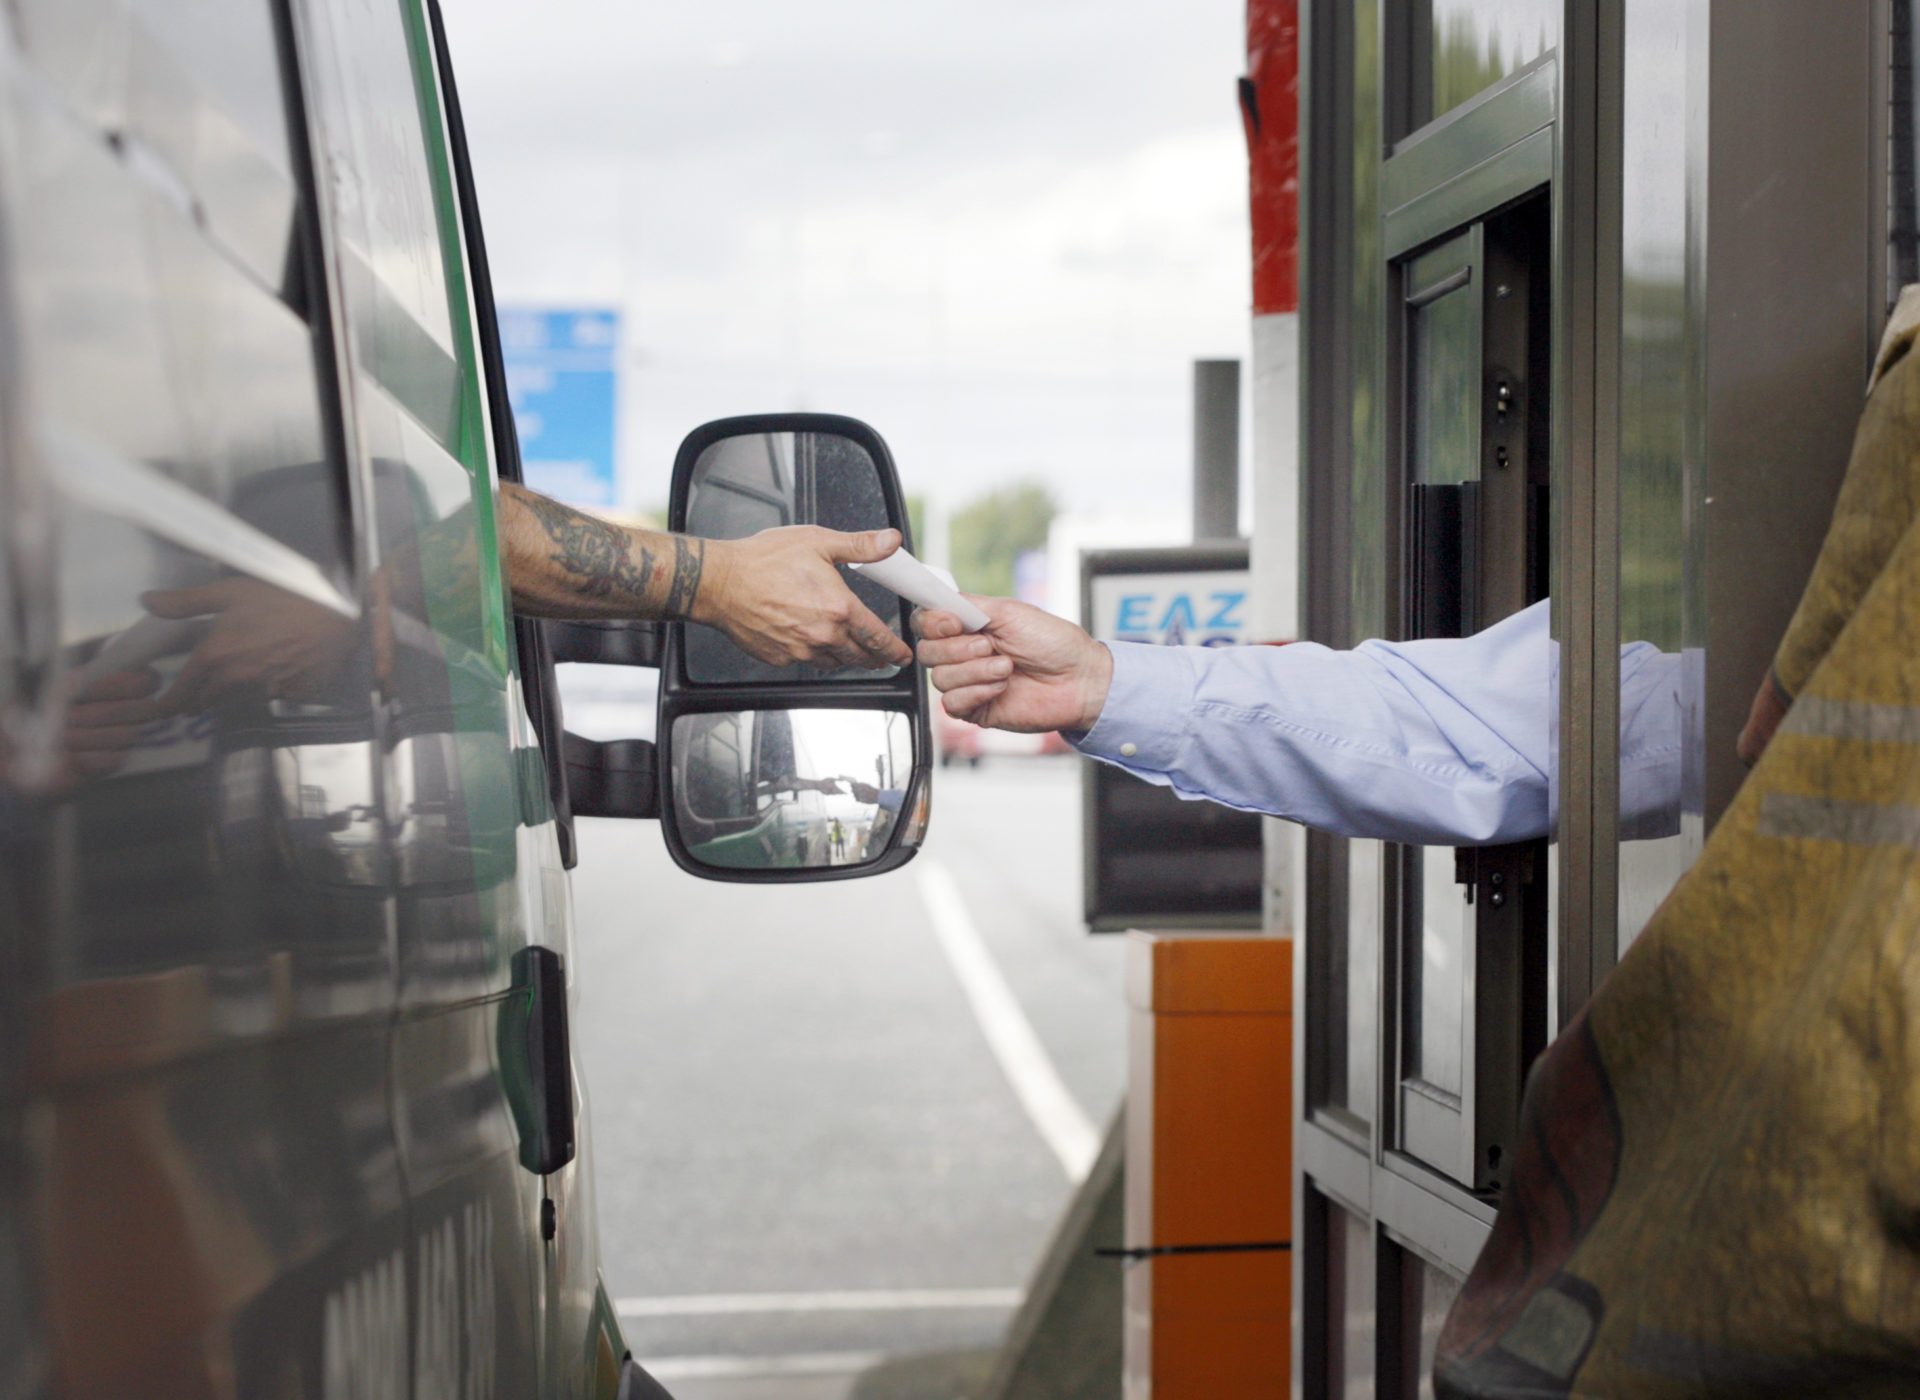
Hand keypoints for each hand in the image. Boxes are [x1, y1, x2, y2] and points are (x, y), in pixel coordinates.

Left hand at [143, 579, 357, 712]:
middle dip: (196, 703)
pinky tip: (266, 680)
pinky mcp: (290, 695)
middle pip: (207, 702)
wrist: (336, 617)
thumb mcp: (232, 592)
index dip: (170, 703)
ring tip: (222, 693)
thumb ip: (187, 601)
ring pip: (234, 703)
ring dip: (225, 700)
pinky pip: (268, 699)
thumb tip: (146, 601)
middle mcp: (234, 679)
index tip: (163, 709)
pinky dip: (261, 693)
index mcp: (214, 655)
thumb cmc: (282, 599)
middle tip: (190, 702)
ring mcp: (263, 690)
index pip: (182, 690)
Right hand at [696, 526, 913, 669]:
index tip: (902, 655)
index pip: (877, 637)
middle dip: (876, 658)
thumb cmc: (763, 560)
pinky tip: (814, 643)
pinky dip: (816, 655)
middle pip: (860, 657)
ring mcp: (801, 651)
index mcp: (839, 608)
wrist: (721, 583)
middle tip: (883, 658)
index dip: (894, 649)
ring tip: (852, 652)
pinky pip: (807, 662)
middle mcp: (823, 635)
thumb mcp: (819, 542)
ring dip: (847, 658)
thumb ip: (861, 546)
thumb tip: (891, 541)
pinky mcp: (781, 658)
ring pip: (835, 662)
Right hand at [914, 596, 1112, 732]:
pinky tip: (1000, 688)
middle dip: (959, 649)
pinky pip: (952, 703)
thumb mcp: (1009, 612)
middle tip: (991, 646)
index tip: (954, 623)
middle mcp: (963, 653)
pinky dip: (976, 692)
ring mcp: (968, 682)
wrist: (1078, 680)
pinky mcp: (974, 709)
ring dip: (975, 671)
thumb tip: (937, 598)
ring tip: (1005, 668)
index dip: (932, 623)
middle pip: (927, 652)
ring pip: (940, 678)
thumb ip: (968, 604)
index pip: (925, 622)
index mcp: (968, 626)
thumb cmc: (1054, 644)